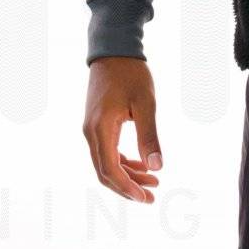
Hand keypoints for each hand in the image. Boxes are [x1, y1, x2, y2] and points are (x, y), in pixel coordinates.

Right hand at [83, 57, 161, 204]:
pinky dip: (122, 162)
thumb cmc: (130, 74)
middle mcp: (91, 132)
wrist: (113, 51)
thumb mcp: (146, 104)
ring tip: (153, 182)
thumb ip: (149, 137)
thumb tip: (157, 168)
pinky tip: (141, 165)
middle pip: (105, 172)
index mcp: (100, 129)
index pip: (110, 169)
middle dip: (128, 187)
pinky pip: (107, 151)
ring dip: (127, 176)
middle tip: (152, 196)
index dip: (127, 188)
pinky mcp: (97, 125)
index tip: (146, 197)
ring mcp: (91, 129)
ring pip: (106, 163)